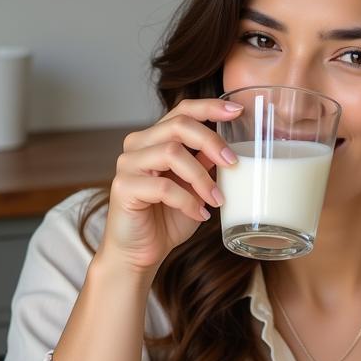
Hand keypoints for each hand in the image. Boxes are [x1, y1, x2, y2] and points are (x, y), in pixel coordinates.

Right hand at [99, 97, 242, 277]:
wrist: (141, 253)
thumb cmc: (167, 220)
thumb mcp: (195, 188)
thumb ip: (206, 165)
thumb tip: (229, 149)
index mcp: (155, 139)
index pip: (182, 110)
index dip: (210, 107)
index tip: (237, 112)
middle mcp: (138, 145)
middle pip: (179, 125)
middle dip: (212, 141)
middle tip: (233, 164)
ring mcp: (128, 164)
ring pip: (172, 152)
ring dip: (202, 177)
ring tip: (217, 200)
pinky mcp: (123, 187)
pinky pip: (163, 186)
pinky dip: (188, 201)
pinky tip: (200, 214)